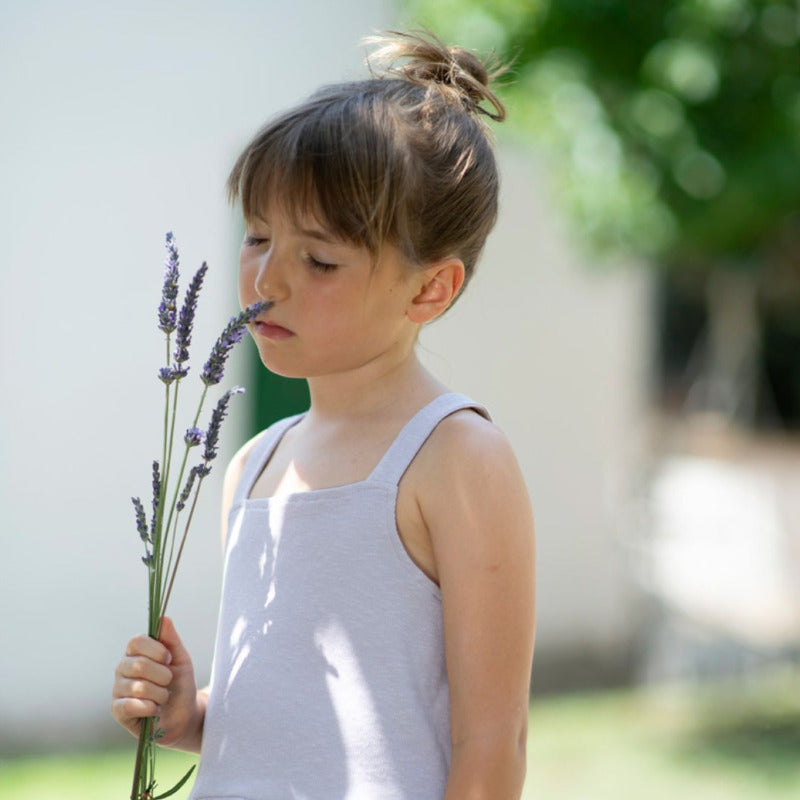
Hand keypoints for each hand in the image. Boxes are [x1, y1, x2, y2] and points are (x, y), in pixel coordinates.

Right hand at [111, 616, 200, 748]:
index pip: (136, 641)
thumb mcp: (181, 658)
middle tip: (168, 682)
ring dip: (160, 694)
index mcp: (136, 652)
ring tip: (163, 697)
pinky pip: (130, 705)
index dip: (156, 649)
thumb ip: (171, 639)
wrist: (184, 714)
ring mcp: (118, 689)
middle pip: (139, 664)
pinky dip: (150, 708)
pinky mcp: (118, 710)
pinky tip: (154, 709)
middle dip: (163, 675)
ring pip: (138, 687)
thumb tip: (162, 618)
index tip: (169, 658)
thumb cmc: (180, 684)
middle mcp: (123, 668)